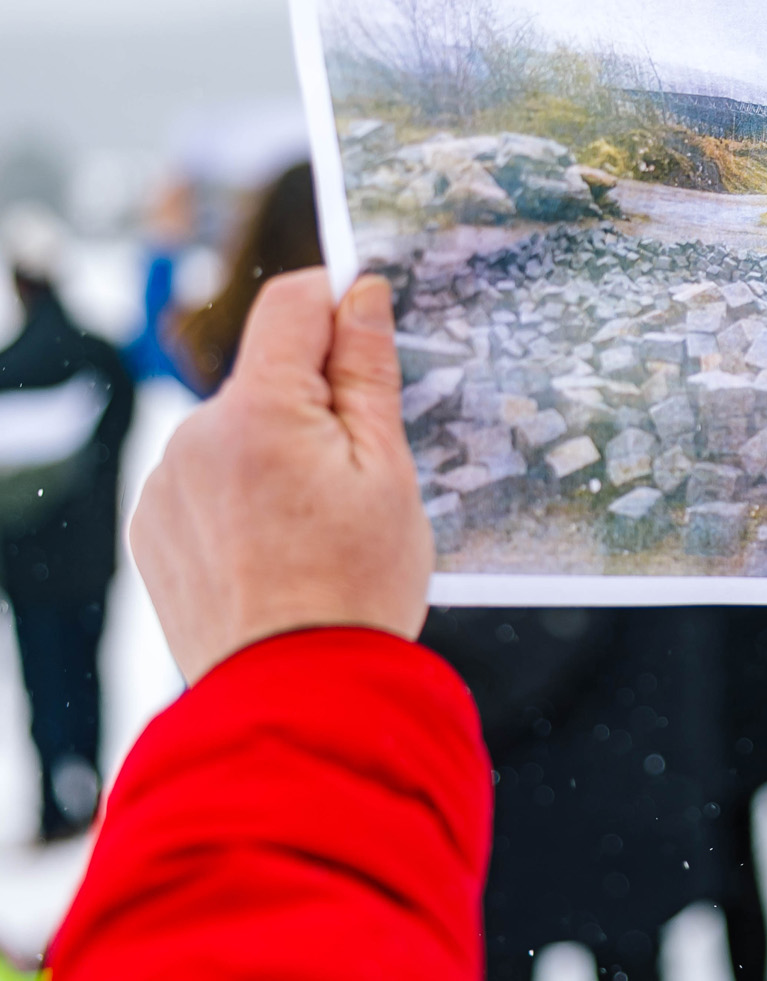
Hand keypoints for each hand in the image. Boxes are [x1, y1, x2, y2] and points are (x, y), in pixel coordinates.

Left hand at [130, 270, 430, 681]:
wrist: (295, 696)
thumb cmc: (356, 588)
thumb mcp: (389, 471)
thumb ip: (369, 373)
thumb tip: (361, 294)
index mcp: (257, 412)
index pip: (291, 304)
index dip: (339, 305)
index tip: (374, 336)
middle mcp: (194, 436)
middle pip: (268, 376)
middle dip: (318, 403)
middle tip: (363, 475)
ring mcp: (165, 483)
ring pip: (238, 430)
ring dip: (279, 452)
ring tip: (318, 527)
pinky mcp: (153, 526)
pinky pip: (207, 480)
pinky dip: (245, 495)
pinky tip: (279, 548)